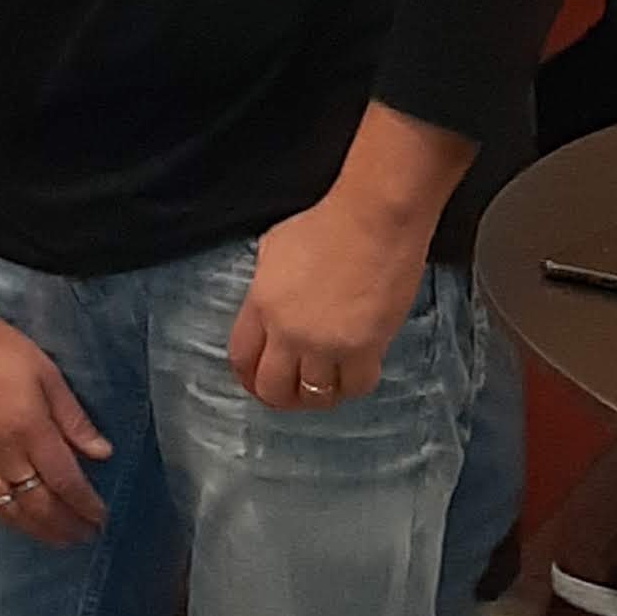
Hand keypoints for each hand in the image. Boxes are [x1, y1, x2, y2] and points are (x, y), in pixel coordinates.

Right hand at [0, 314, 110, 543]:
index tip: (102, 517)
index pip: (65, 480)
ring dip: (41, 530)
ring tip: (63, 539)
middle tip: (89, 534)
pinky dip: (12, 518)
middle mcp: (6, 454)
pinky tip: (26, 523)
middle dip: (67, 524)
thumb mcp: (48, 375)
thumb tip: (101, 453)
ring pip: (14, 511)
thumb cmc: (3, 350)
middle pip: (40, 504)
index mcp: (30, 429)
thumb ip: (74, 419)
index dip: (85, 504)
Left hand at [228, 194, 431, 410]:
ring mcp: (326, 344)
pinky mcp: (365, 349)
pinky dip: (351, 386)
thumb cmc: (328, 224)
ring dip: (317, 395)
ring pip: (313, 395)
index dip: (248, 376)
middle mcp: (288, 331)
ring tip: (324, 386)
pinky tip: (352, 375)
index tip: (257, 380)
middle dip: (278, 396)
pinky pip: (353, 387)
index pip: (242, 358)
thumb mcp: (274, 248)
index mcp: (262, 304)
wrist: (374, 220)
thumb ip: (266, 286)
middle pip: (273, 388)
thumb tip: (269, 306)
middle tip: (291, 394)